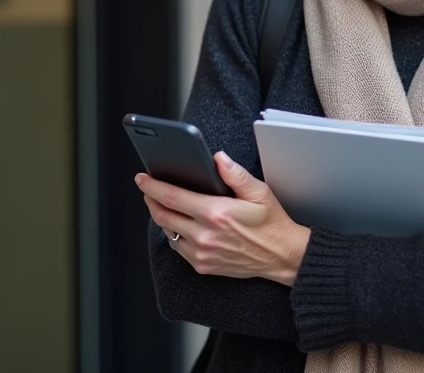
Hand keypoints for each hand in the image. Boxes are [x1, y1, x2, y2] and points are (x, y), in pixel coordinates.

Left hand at [136, 152, 310, 285]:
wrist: (281, 256)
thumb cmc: (271, 222)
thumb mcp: (259, 192)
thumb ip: (235, 174)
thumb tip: (217, 158)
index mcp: (216, 213)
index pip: (172, 197)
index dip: (152, 186)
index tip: (142, 178)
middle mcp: (205, 235)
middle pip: (162, 216)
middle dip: (150, 200)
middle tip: (147, 189)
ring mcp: (202, 253)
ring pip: (169, 232)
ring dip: (162, 217)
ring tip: (163, 204)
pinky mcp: (203, 265)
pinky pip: (178, 248)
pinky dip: (174, 234)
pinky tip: (180, 224)